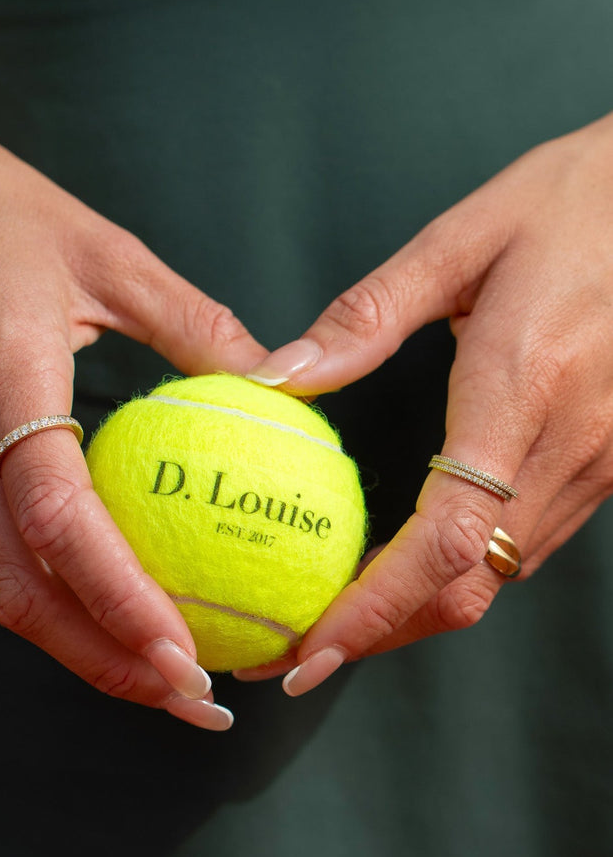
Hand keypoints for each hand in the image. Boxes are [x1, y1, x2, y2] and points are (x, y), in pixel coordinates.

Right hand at [0, 91, 267, 727]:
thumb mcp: (105, 249)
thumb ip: (192, 321)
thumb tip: (276, 379)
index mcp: (0, 371)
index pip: (56, 513)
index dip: (119, 596)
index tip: (186, 652)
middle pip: (16, 585)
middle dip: (102, 660)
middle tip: (190, 696)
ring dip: (73, 641)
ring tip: (155, 671)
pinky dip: (44, 591)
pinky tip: (100, 601)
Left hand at [243, 112, 612, 693]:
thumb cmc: (577, 199)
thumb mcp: (463, 238)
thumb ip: (367, 317)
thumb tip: (278, 378)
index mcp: (523, 388)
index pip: (444, 538)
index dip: (372, 609)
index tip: (306, 651)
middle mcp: (571, 446)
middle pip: (467, 584)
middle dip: (377, 635)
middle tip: (292, 656)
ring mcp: (601, 462)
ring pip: (498, 576)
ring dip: (412, 614)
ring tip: (329, 622)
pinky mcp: (607, 460)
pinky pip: (523, 544)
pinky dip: (455, 575)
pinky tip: (402, 569)